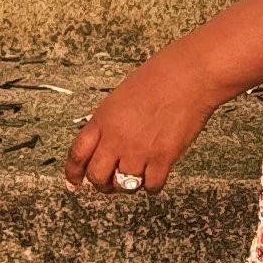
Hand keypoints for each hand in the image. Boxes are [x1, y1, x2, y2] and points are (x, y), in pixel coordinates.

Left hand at [63, 42, 225, 194]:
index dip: (73, 173)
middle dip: (102, 184)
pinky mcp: (162, 158)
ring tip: (139, 173)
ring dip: (130, 183)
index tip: (74, 182)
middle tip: (109, 183)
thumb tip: (107, 141)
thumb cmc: (160, 77)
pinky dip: (153, 184)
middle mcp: (116, 139)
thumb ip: (110, 122)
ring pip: (124, 185)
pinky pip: (151, 185)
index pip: (77, 155)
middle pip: (97, 177)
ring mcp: (139, 150)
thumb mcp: (120, 97)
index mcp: (102, 120)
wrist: (189, 76)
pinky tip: (157, 173)